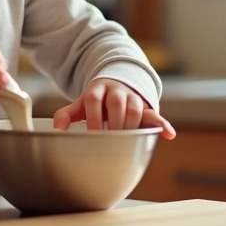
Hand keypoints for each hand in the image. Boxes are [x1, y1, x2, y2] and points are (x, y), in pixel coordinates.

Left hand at [52, 77, 176, 137]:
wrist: (117, 84)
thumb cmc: (96, 101)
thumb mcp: (81, 104)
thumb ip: (66, 115)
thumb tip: (56, 132)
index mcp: (97, 89)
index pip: (94, 99)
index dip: (93, 116)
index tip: (93, 134)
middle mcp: (116, 91)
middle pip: (117, 102)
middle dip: (114, 122)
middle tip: (111, 140)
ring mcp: (133, 97)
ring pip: (136, 108)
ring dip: (131, 126)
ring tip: (127, 142)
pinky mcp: (147, 106)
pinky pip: (156, 114)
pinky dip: (163, 124)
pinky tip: (169, 135)